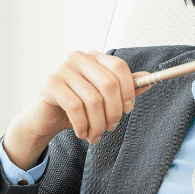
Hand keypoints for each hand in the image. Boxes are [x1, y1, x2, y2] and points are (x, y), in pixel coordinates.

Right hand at [4, 51, 149, 168]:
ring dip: (98, 124)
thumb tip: (148, 79)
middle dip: (114, 112)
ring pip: (93, 100)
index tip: (128, 110)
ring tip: (96, 135)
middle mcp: (79, 58)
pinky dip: (82, 125)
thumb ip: (124, 88)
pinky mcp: (50, 84)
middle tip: (111, 127)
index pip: (119, 67)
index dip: (128, 90)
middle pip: (109, 84)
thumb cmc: (77, 106)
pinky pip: (75, 107)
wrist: (45, 118)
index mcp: (94, 57)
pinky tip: (83, 133)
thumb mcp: (103, 98)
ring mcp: (63, 69)